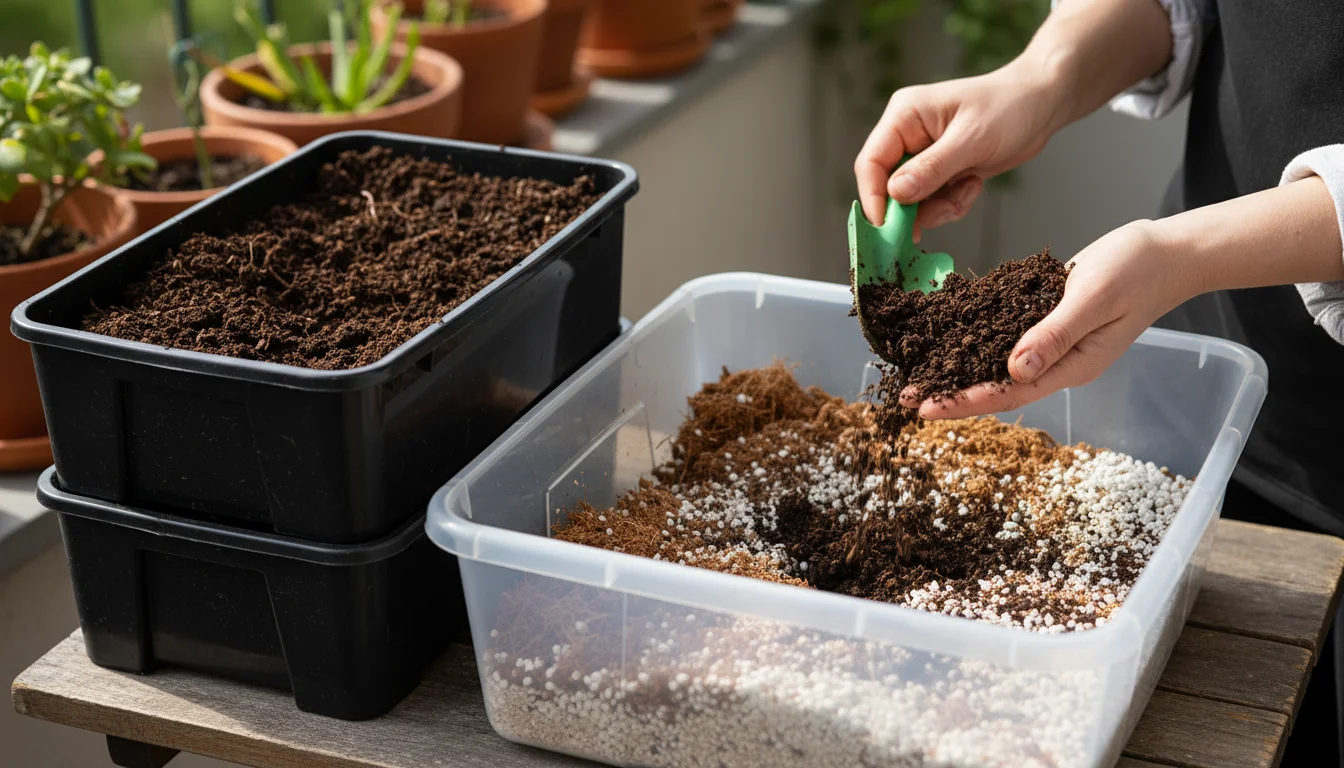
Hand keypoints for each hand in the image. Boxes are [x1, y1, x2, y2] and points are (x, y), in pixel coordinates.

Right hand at [854, 61, 1070, 239]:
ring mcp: (923, 155)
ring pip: (912, 201)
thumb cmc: (1010, 108)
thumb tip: (895, 194)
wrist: (1042, 104)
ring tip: (968, 188)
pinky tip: (973, 183)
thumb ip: (932, 168)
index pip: (871, 162)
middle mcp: (907, 136)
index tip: (887, 227)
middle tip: (944, 210)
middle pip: (888, 186)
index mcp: (904, 116)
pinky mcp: (940, 171)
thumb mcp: (971, 139)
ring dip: (939, 206)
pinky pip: (933, 202)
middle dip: (915, 206)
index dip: (873, 197)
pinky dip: (952, 203)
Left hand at [905, 222, 1201, 419]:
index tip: (927, 406)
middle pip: (995, 385)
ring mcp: (1052, 343)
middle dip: (950, 391)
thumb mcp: (1093, 298)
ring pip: (995, 363)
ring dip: (956, 367)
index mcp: (1072, 366)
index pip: (1008, 392)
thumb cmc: (1137, 271)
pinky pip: (1003, 335)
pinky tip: (944, 336)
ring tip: (915, 372)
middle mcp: (1057, 361)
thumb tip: (1014, 370)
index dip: (964, 400)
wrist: (1166, 251)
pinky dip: (973, 338)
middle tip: (904, 397)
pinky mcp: (1045, 320)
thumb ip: (1055, 335)